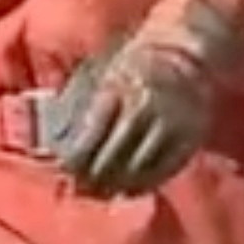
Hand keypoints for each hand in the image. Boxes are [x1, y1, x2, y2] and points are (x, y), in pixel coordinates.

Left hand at [55, 0, 243, 199]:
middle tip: (80, 187)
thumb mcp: (99, 75)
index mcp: (115, 91)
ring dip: (116, 186)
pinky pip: (165, 171)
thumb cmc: (129, 65)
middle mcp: (144, 109)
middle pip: (112, 159)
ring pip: (139, 170)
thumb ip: (77, 106)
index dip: (74, 161)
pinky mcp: (191, 136)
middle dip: (92, 178)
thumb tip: (53, 143)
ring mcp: (171, 125)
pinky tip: (129, 188)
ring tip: (102, 191)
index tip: (64, 170)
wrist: (182, 52)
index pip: (89, 137)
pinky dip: (145, 184)